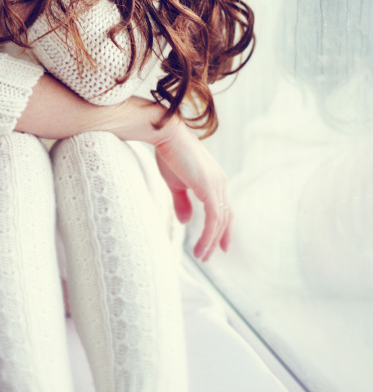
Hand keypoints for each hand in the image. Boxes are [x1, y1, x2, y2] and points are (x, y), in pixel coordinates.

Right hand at [154, 121, 232, 260]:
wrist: (165, 134)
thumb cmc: (169, 154)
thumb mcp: (176, 183)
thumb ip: (183, 202)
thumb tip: (186, 221)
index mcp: (215, 179)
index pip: (225, 208)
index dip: (224, 228)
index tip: (222, 247)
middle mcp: (220, 182)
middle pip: (226, 217)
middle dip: (219, 239)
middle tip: (210, 256)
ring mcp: (217, 184)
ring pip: (220, 221)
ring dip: (211, 241)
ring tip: (202, 256)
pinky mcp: (209, 187)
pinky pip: (213, 218)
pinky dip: (208, 235)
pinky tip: (200, 246)